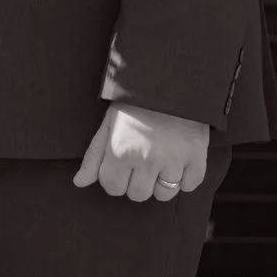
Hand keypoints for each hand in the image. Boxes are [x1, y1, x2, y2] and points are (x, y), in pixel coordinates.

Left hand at [71, 101, 210, 201]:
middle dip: (137, 181)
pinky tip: (179, 158)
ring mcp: (174, 160)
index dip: (115, 176)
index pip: (113, 188)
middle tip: (142, 158)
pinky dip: (186, 177)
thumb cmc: (135, 105)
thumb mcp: (109, 125)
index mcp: (121, 151)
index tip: (122, 161)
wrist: (170, 81)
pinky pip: (190, 185)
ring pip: (165, 194)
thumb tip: (79, 182)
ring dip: (162, 181)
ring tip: (161, 157)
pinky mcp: (196, 157)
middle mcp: (147, 159)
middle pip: (138, 195)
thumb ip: (94, 156)